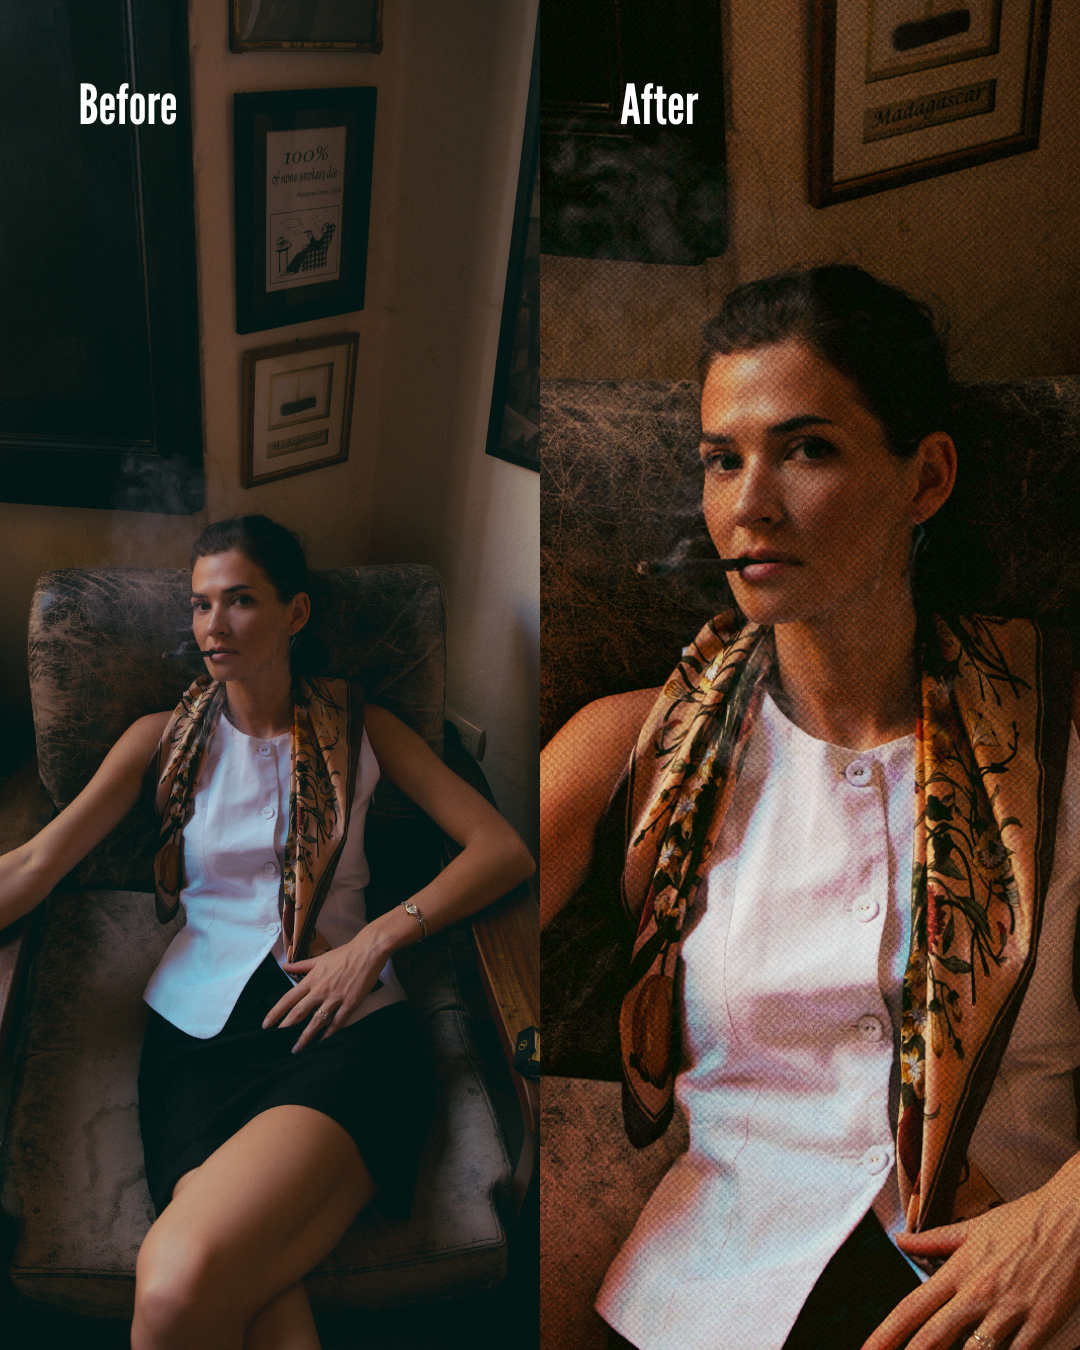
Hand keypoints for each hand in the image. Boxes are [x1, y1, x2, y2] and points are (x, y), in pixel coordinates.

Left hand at [262, 935, 383, 1052]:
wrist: (367, 952)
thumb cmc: (343, 954)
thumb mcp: (319, 959)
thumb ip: (300, 966)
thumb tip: (284, 966)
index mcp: (311, 979)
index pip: (288, 998)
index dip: (276, 1013)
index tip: (266, 1025)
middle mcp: (320, 990)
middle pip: (298, 1013)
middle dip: (286, 1028)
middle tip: (276, 1041)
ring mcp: (335, 998)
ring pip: (316, 1021)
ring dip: (305, 1037)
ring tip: (297, 1049)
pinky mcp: (349, 1003)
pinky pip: (337, 1022)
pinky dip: (329, 1033)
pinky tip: (322, 1042)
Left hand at [861, 1163, 1079, 1349]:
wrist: (1071, 1217)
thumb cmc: (1024, 1220)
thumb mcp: (974, 1227)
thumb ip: (934, 1240)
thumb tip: (900, 1241)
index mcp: (958, 1270)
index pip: (911, 1308)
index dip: (886, 1335)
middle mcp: (978, 1292)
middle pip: (934, 1337)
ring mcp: (1010, 1310)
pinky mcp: (1042, 1323)